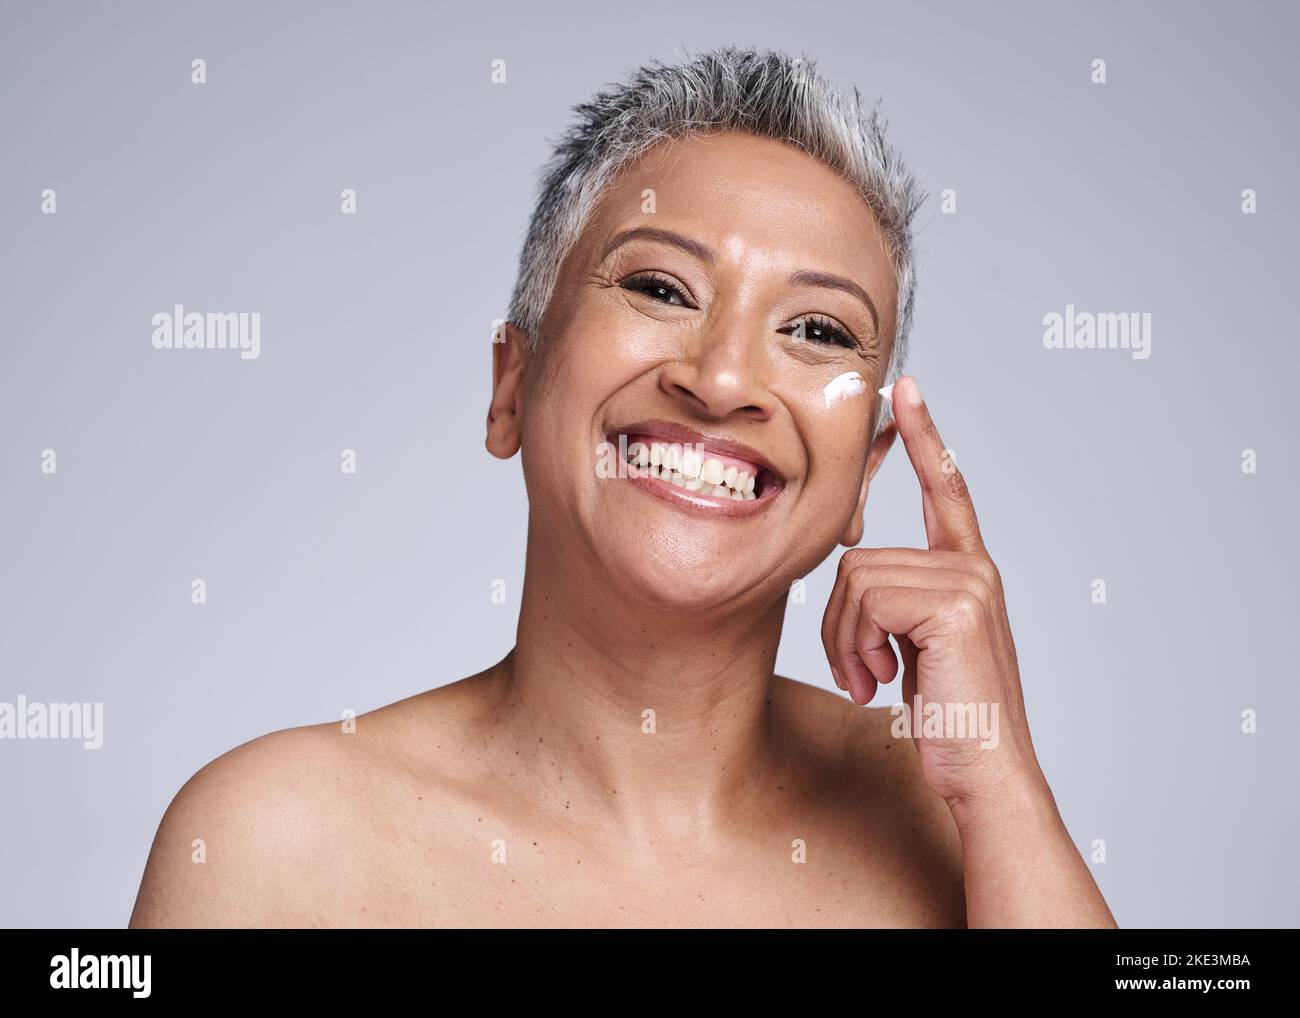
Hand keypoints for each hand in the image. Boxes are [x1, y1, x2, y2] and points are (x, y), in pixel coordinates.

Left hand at [821, 375, 1044, 809]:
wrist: (983, 773)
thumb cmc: (946, 718)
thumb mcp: (913, 648)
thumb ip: (895, 602)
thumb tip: (851, 578)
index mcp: (966, 571)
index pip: (945, 489)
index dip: (924, 436)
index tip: (904, 389)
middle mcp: (973, 567)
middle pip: (857, 558)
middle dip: (839, 624)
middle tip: (859, 673)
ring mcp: (969, 581)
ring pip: (854, 580)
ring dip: (846, 642)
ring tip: (873, 681)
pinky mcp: (957, 603)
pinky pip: (865, 600)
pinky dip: (857, 647)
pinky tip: (882, 684)